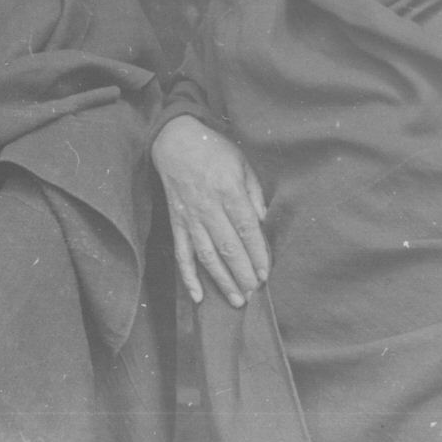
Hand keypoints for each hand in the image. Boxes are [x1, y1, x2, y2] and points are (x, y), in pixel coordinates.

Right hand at [150, 114, 268, 306]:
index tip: (266, 273)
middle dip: (242, 273)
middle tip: (254, 292)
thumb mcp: (241, 163)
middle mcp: (208, 206)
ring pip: (206, 255)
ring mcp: (190, 217)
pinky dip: (188, 276)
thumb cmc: (213, 150)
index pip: (246, 228)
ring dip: (221, 280)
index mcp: (227, 189)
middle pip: (228, 246)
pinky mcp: (176, 223)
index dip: (257, 253)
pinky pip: (181, 253)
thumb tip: (261, 223)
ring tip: (236, 300)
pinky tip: (198, 296)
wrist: (175, 141)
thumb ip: (253, 193)